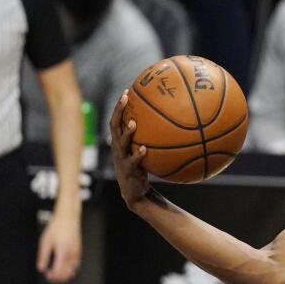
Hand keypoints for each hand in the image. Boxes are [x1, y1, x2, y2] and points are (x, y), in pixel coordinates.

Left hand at [37, 209, 80, 283]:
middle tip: (50, 277)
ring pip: (73, 271)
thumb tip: (41, 267)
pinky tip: (63, 267)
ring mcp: (77, 253)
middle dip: (58, 278)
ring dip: (64, 275)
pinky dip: (70, 269)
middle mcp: (72, 255)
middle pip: (67, 274)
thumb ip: (43, 256)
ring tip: (56, 274)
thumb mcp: (45, 241)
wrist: (68, 218)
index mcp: (63, 252)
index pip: (59, 271)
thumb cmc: (57, 227)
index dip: (52, 276)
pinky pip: (76, 265)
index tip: (47, 275)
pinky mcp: (79, 251)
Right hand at [110, 91, 152, 207]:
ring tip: (134, 124)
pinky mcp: (128, 171)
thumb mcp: (143, 151)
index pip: (117, 120)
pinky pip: (133, 161)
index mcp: (120, 142)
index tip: (126, 91)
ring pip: (121, 143)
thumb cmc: (141, 168)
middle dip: (119, 111)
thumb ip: (150, 138)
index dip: (120, 106)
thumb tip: (170, 123)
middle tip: (125, 98)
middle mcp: (117, 148)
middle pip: (115, 126)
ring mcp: (121, 159)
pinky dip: (138, 155)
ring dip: (127, 133)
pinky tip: (145, 149)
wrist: (135, 192)